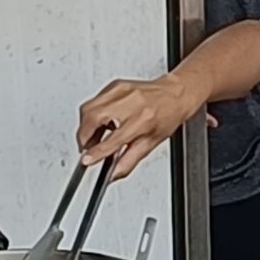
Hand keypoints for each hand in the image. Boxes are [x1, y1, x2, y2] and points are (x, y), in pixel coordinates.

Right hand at [76, 74, 201, 178]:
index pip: (113, 139)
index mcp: (142, 121)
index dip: (96, 152)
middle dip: (84, 136)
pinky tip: (103, 120)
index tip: (86, 160)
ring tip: (95, 135)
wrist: (175, 94)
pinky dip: (93, 113)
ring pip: (89, 108)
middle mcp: (130, 103)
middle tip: (87, 147)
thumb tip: (112, 174)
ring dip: (86, 125)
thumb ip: (128, 162)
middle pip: (93, 118)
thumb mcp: (150, 144)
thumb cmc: (167, 116)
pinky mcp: (115, 85)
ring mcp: (121, 91)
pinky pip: (95, 100)